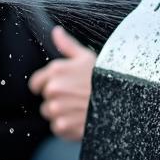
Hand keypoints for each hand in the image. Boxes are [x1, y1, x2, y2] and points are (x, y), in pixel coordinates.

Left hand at [27, 27, 95, 141]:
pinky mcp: (63, 125)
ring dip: (62, 114)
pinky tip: (82, 119)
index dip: (48, 86)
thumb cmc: (105, 77)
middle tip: (77, 98)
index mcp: (56, 70)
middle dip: (58, 100)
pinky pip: (58, 128)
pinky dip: (68, 127)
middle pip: (45, 100)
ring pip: (51, 115)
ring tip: (81, 109)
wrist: (124, 101)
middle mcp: (53, 89)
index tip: (63, 88)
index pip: (36, 84)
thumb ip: (67, 45)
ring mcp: (57, 108)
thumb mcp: (87, 57)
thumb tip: (56, 32)